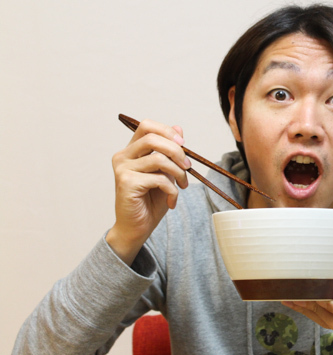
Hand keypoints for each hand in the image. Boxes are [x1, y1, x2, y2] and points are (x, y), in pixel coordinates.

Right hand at [107, 119, 190, 264]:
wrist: (137, 228)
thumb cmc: (151, 201)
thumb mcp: (166, 173)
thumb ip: (170, 152)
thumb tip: (179, 128)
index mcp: (131, 150)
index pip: (146, 126)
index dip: (167, 131)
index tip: (183, 143)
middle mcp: (123, 156)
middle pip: (153, 138)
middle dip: (177, 151)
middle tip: (188, 167)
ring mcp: (122, 169)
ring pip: (159, 159)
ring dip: (178, 173)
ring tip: (182, 185)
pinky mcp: (126, 183)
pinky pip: (159, 179)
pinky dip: (172, 190)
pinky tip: (172, 201)